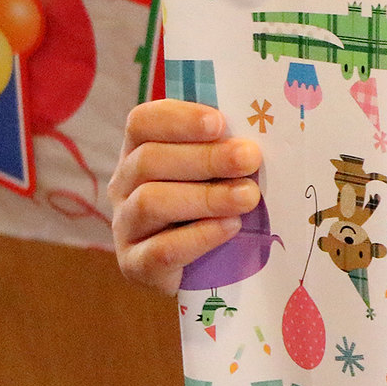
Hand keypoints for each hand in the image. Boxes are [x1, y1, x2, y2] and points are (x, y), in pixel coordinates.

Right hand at [109, 100, 262, 294]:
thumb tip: (262, 128)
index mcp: (141, 150)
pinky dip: (199, 236)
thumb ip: (228, 146)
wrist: (204, 266)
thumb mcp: (219, 170)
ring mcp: (125, 226)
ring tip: (248, 197)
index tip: (220, 123)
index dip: (179, 120)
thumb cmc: (215, 202)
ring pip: (151, 202)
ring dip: (206, 197)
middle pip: (149, 160)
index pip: (142, 123)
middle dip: (205, 158)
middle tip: (249, 159)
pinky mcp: (136, 264)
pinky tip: (231, 227)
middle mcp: (124, 185)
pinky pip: (160, 250)